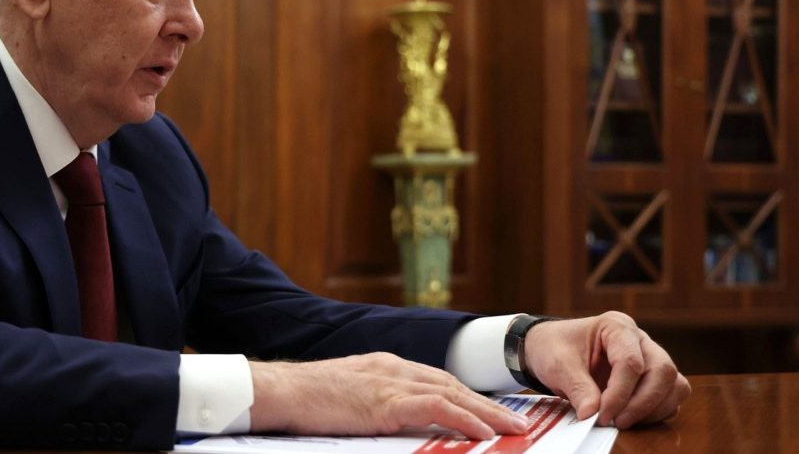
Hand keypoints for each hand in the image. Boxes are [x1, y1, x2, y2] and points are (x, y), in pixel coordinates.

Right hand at [249, 353, 528, 439]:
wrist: (281, 391)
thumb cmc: (305, 399)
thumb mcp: (349, 396)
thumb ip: (376, 403)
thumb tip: (395, 420)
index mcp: (384, 366)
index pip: (437, 379)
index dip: (467, 395)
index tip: (490, 409)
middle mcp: (392, 368)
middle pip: (452, 384)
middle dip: (487, 403)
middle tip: (517, 420)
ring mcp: (389, 382)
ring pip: (451, 394)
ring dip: (487, 412)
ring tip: (514, 428)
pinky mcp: (384, 402)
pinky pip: (434, 408)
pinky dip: (463, 418)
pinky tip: (483, 431)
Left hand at [523, 312, 690, 427]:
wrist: (549, 348)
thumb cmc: (554, 348)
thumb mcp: (558, 364)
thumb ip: (577, 388)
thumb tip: (591, 414)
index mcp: (616, 326)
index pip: (631, 362)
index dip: (620, 393)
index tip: (602, 415)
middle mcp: (640, 340)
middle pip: (662, 371)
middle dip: (642, 403)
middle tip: (616, 422)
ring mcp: (650, 358)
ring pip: (674, 385)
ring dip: (653, 409)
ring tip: (622, 421)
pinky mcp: (652, 378)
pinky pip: (670, 397)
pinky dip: (656, 412)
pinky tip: (630, 418)